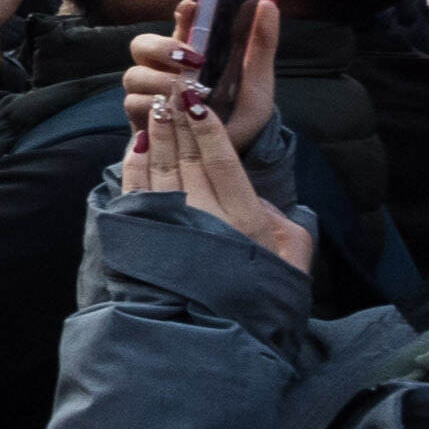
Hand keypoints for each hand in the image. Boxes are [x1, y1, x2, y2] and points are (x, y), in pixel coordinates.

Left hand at [121, 42, 305, 277]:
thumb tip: (270, 204)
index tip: (199, 102)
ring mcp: (169, 228)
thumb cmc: (261, 298)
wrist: (215, 339)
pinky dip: (134, 166)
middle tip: (174, 89)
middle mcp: (203, 218)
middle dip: (179, 121)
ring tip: (157, 107)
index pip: (222, 162)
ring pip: (161, 170)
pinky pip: (135, 193)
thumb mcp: (293, 260)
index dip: (208, 130)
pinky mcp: (144, 240)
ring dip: (157, 136)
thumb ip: (288, 225)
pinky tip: (136, 145)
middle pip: (187, 158)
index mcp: (243, 219)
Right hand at [123, 0, 282, 155]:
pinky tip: (176, 113)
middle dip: (161, 48)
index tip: (192, 6)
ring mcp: (149, 90)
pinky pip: (134, 104)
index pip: (181, 21)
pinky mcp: (140, 116)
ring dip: (161, 81)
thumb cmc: (243, 112)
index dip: (182, 13)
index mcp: (191, 51)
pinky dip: (155, 106)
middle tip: (190, 59)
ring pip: (134, 74)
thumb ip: (262, 42)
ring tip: (189, 93)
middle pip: (141, 44)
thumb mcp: (258, 79)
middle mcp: (164, 67)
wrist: (235, 152)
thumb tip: (269, 2)